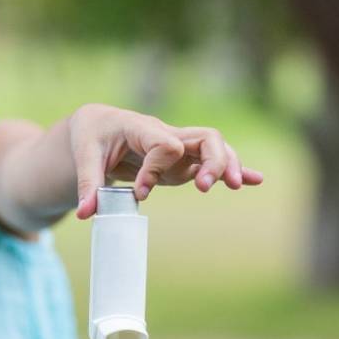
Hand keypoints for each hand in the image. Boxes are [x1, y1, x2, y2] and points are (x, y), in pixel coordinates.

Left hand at [69, 104, 263, 218]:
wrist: (98, 123)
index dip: (156, 170)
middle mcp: (165, 133)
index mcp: (140, 127)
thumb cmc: (91, 135)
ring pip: (214, 147)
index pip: (165, 144)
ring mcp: (178, 146)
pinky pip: (212, 161)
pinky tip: (254, 180)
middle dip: (212, 162)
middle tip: (204, 188)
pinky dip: (233, 168)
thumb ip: (88, 184)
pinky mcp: (181, 160)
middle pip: (205, 137)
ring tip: (233, 187)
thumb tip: (87, 215)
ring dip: (227, 166)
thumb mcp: (84, 156)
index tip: (139, 191)